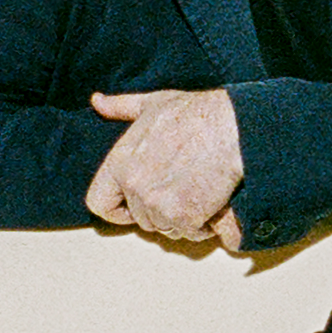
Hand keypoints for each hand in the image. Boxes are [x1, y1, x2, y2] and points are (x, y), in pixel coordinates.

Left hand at [85, 89, 244, 243]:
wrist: (234, 126)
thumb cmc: (198, 114)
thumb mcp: (155, 104)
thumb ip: (122, 107)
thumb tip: (97, 101)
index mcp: (121, 162)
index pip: (99, 203)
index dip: (118, 208)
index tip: (137, 204)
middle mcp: (134, 186)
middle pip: (141, 218)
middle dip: (161, 210)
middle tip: (185, 188)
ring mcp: (158, 204)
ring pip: (167, 227)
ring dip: (184, 218)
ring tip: (201, 191)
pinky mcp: (185, 216)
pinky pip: (191, 232)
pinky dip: (204, 223)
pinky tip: (214, 200)